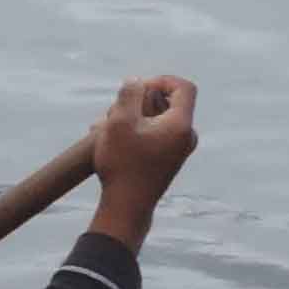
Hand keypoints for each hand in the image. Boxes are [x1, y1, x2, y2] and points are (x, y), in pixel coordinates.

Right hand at [88, 73, 196, 237]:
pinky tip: (106, 138)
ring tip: (102, 126)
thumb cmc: (122, 165)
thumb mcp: (119, 122)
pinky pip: (153, 135)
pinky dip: (133, 131)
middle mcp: (185, 137)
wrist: (126, 208)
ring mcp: (177, 150)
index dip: (162, 80)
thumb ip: (129, 94)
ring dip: (130, 117)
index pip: (184, 87)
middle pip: (167, 103)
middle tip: (114, 110)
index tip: (138, 87)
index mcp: (181, 126)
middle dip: (138, 101)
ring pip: (155, 119)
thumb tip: (137, 81)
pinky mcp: (166, 160)